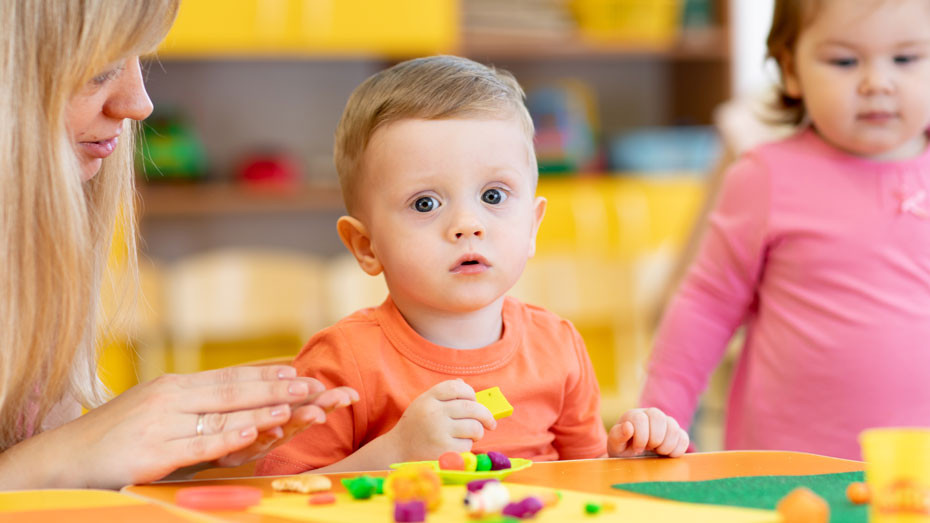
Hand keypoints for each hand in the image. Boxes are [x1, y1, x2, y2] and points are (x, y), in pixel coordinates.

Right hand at [46, 365, 355, 487]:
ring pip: (224, 413)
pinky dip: (232, 436)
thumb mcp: (155, 411)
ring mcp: (163, 423)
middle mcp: (172, 397)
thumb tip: (232, 406)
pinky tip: (256, 430)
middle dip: (278, 387)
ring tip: (298, 403)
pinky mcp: (153, 452)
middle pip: (235, 390)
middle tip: (315, 384)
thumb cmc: (114, 437)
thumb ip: (192, 406)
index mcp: (175, 385)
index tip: (299, 370)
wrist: (63, 458)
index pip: (230, 376)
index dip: (266, 373)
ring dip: (265, 407)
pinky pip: (201, 443)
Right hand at [385, 379, 495, 462]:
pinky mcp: (444, 450)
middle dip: (486, 415)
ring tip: (472, 435)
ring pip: (474, 427)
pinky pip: (468, 445)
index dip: (470, 392)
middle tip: (490, 422)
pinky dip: (467, 446)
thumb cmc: (416, 425)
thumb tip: (465, 384)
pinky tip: (457, 446)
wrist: (397, 450)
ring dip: (478, 432)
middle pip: (471, 407)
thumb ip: (443, 394)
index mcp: (428, 398)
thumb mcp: (424, 403)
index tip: (475, 400)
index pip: (457, 387)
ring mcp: (439, 432)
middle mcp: (434, 413)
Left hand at [607, 407, 688, 457]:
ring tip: (657, 452)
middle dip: (654, 438)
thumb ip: (617, 435)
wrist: (631, 458)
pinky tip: (667, 455)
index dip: (640, 437)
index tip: (636, 448)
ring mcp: (665, 423)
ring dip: (666, 445)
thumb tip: (628, 426)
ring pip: (673, 426)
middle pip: (658, 417)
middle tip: (648, 449)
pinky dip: (677, 449)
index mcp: (634, 415)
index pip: (640, 419)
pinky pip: (684, 437)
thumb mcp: (614, 445)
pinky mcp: (676, 434)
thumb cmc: (622, 449)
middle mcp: (650, 415)